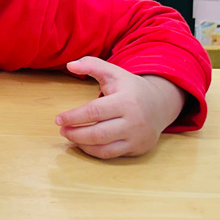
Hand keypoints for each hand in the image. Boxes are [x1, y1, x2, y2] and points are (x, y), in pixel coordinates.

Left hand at [56, 56, 185, 158]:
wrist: (161, 104)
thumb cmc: (131, 88)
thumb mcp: (114, 72)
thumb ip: (92, 65)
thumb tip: (70, 64)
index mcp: (126, 101)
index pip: (94, 112)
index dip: (73, 117)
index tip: (58, 119)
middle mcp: (134, 121)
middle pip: (98, 133)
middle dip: (75, 133)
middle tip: (61, 130)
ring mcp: (137, 137)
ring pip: (104, 148)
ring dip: (81, 144)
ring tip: (69, 136)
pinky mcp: (138, 148)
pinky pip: (111, 155)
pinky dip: (93, 151)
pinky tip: (82, 143)